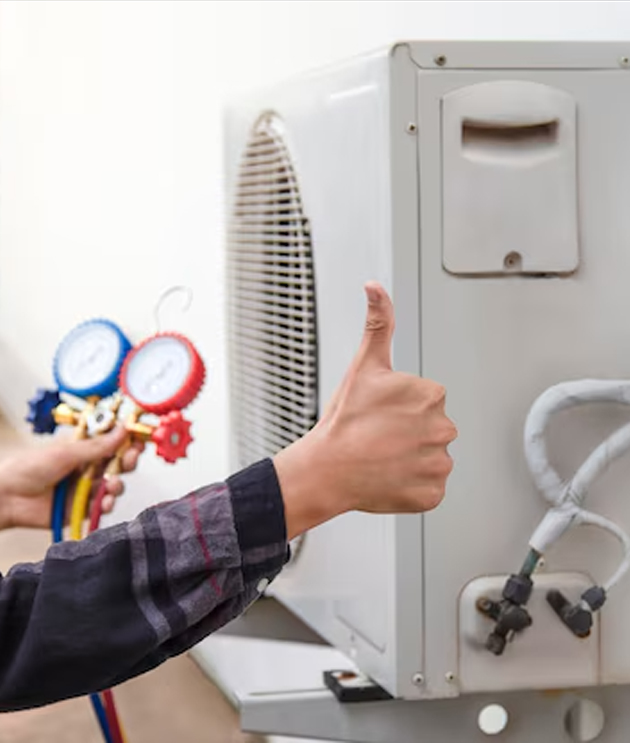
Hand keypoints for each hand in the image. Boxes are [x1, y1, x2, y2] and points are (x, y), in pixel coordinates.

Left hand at [0, 427, 143, 530]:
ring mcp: (86, 486)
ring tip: (111, 484)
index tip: (138, 438)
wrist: (7, 497)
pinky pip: (102, 505)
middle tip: (129, 459)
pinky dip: (107, 504)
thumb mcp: (65, 452)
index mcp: (83, 446)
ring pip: (114, 484)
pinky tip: (104, 502)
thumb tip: (122, 431)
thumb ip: (97, 446)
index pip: (113, 440)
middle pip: (118, 462)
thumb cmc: (26, 467)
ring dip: (117, 484)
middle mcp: (87, 465)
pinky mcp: (82, 506)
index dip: (127, 439)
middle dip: (128, 460)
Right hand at [274, 282, 456, 538]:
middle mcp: (444, 429)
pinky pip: (429, 487)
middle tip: (378, 437)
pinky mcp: (433, 494)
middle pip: (431, 429)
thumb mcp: (363, 364)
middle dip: (409, 433)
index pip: (426, 401)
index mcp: (433, 395)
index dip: (399, 408)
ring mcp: (439, 464)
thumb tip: (375, 287)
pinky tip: (388, 476)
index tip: (379, 414)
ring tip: (382, 458)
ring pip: (431, 458)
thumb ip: (378, 322)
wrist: (326, 469)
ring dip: (411, 459)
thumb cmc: (343, 419)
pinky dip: (411, 485)